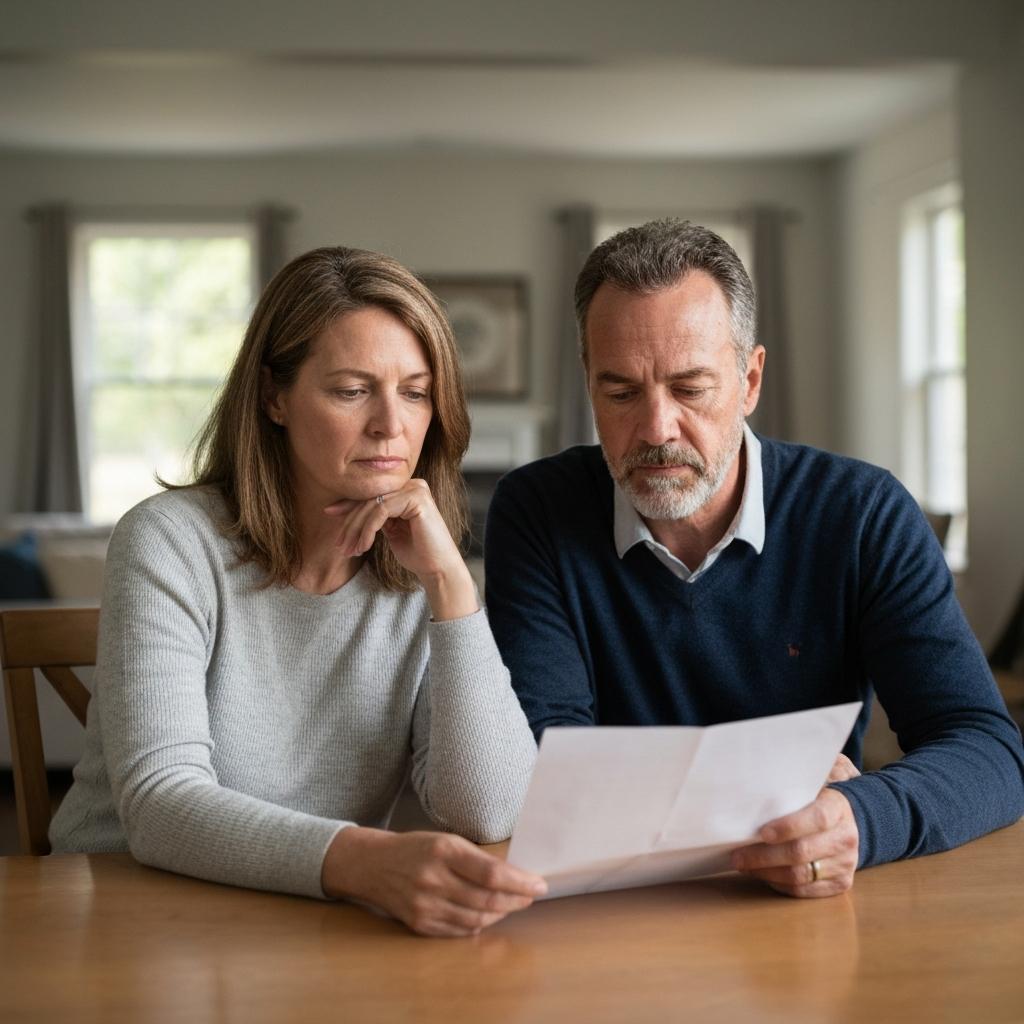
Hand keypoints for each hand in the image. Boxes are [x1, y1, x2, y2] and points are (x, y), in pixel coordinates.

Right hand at [322, 827, 547, 936]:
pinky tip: (488, 914)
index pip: (491, 873)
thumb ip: (477, 858)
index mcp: (443, 850)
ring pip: (477, 918)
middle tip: (531, 896)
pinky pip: (460, 930)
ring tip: (512, 904)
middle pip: (487, 899)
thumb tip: (514, 875)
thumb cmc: (416, 848)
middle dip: (516, 900)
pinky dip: (479, 924)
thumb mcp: (447, 840)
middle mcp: (433, 879)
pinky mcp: (419, 924)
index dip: (520, 882)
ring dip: (501, 913)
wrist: (373, 865)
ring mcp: (425, 905)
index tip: (539, 884)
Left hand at [324, 479, 476, 618]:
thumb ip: (374, 517)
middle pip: (370, 499)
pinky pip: (381, 511)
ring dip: (357, 530)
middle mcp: (413, 485)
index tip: (328, 513)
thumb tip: (343, 509)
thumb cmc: (416, 553)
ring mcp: (416, 489)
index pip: (372, 494)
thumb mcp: (389, 530)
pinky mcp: (416, 498)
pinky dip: (368, 530)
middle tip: (339, 544)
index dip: (348, 504)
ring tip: (350, 550)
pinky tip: (363, 546)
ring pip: (373, 505)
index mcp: (406, 489)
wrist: (438, 568)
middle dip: (350, 523)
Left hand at [730, 752, 860, 896]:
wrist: (856, 820)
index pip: (815, 819)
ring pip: (800, 876)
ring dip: (767, 873)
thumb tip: (761, 775)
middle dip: (764, 856)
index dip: (788, 827)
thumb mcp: (815, 783)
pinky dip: (780, 885)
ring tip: (744, 866)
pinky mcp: (841, 883)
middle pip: (801, 852)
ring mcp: (845, 864)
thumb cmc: (821, 799)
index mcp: (838, 809)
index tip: (761, 832)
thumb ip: (795, 781)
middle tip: (737, 856)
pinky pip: (805, 891)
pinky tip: (763, 875)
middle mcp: (845, 838)